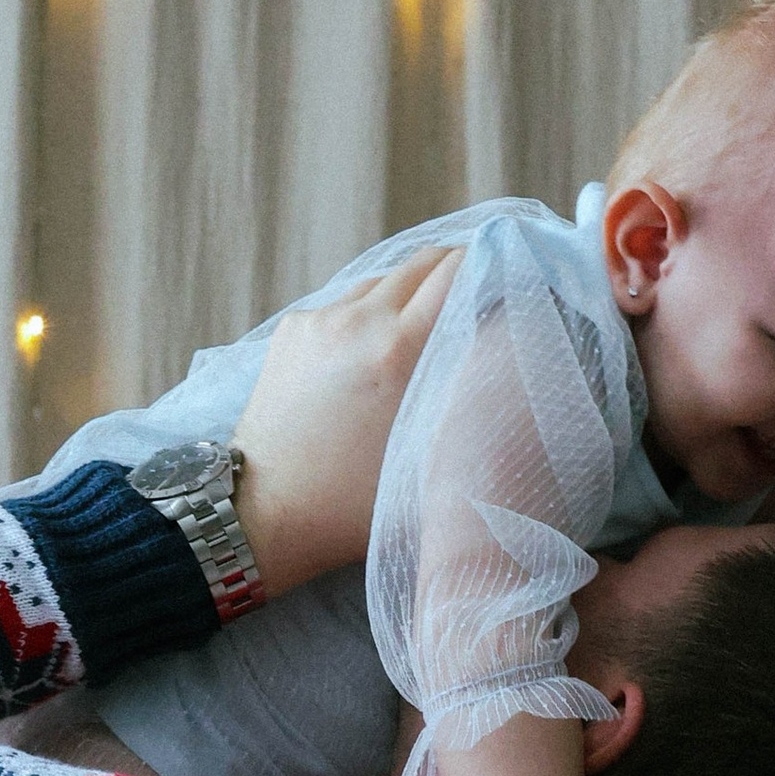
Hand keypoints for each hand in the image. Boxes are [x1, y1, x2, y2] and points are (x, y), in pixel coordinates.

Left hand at [231, 246, 458, 598]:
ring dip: (409, 294)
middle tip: (475, 293)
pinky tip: (374, 351)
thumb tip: (493, 345)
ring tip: (424, 327)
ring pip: (383, 281)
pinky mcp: (292, 329)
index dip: (489, 266)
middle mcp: (358, 322)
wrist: (266, 513)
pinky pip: (345, 304)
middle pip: (422, 263)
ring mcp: (320, 320)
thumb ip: (461, 394)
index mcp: (398, 350)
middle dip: (454, 271)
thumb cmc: (353, 503)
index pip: (457, 271)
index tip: (508, 275)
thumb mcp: (427, 454)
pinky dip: (367, 316)